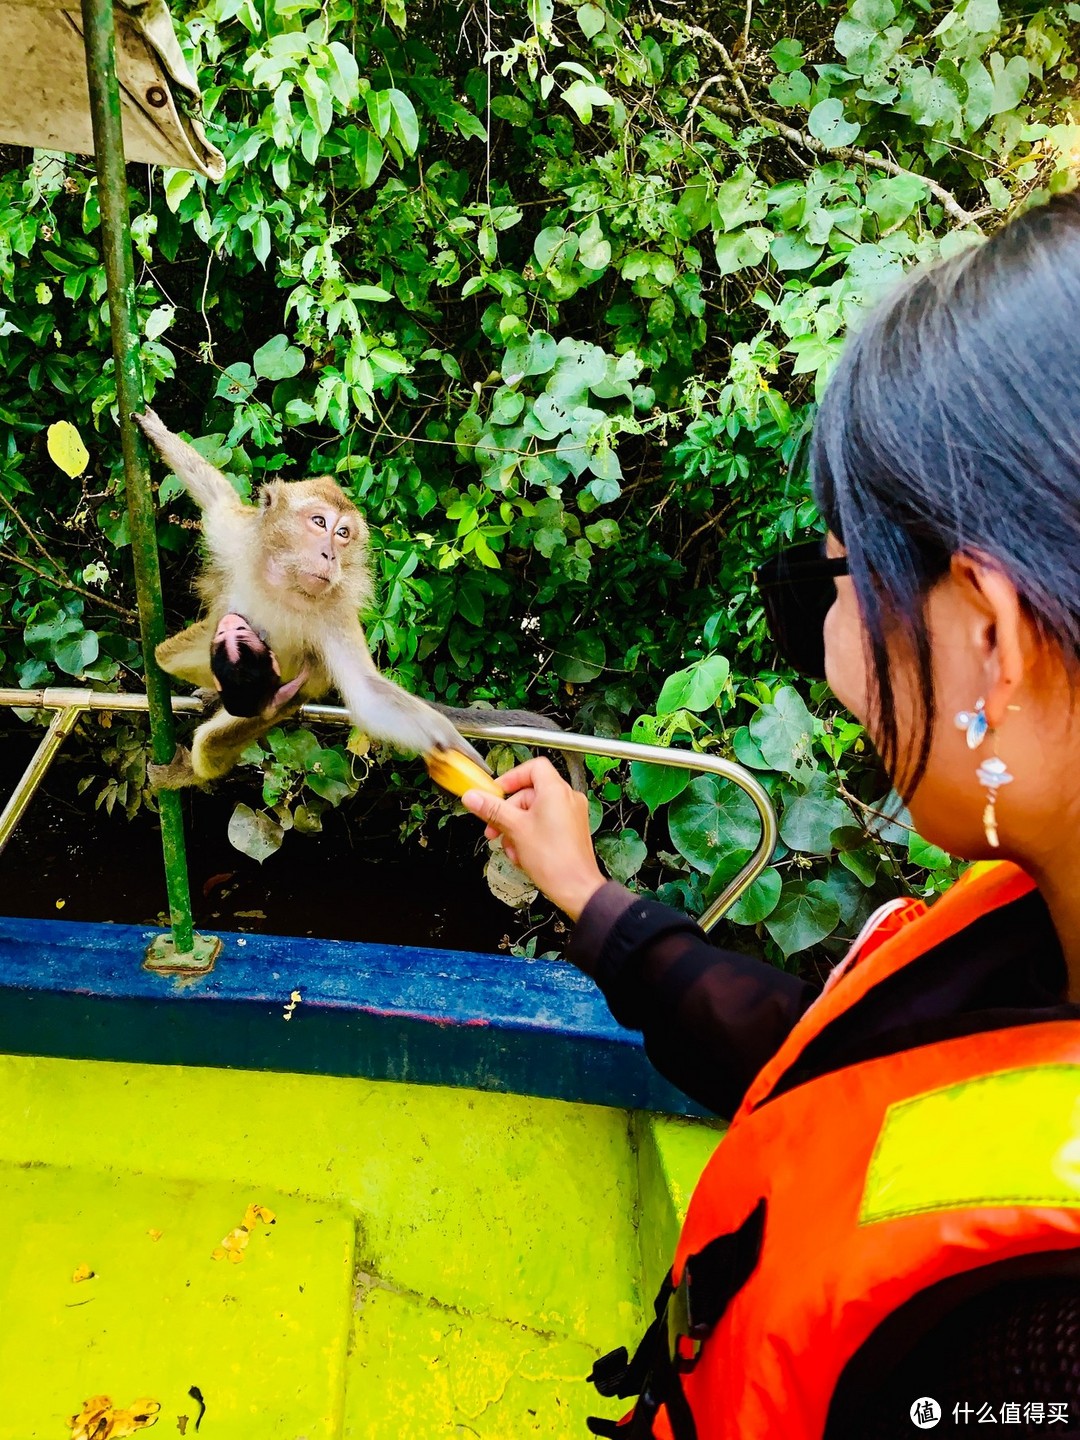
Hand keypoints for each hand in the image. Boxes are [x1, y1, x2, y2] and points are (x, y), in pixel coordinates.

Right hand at [461, 757, 605, 920]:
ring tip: (510, 845)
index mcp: (556, 790)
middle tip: (494, 826)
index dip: (512, 778)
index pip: (533, 767)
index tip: (497, 792)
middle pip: (530, 793)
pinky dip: (530, 834)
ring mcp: (571, 815)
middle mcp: (567, 799)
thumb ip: (492, 810)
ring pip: (535, 811)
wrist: (576, 888)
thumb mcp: (514, 829)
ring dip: (517, 827)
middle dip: (508, 811)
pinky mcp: (571, 830)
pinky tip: (522, 853)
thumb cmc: (554, 860)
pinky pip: (545, 824)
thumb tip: (474, 797)